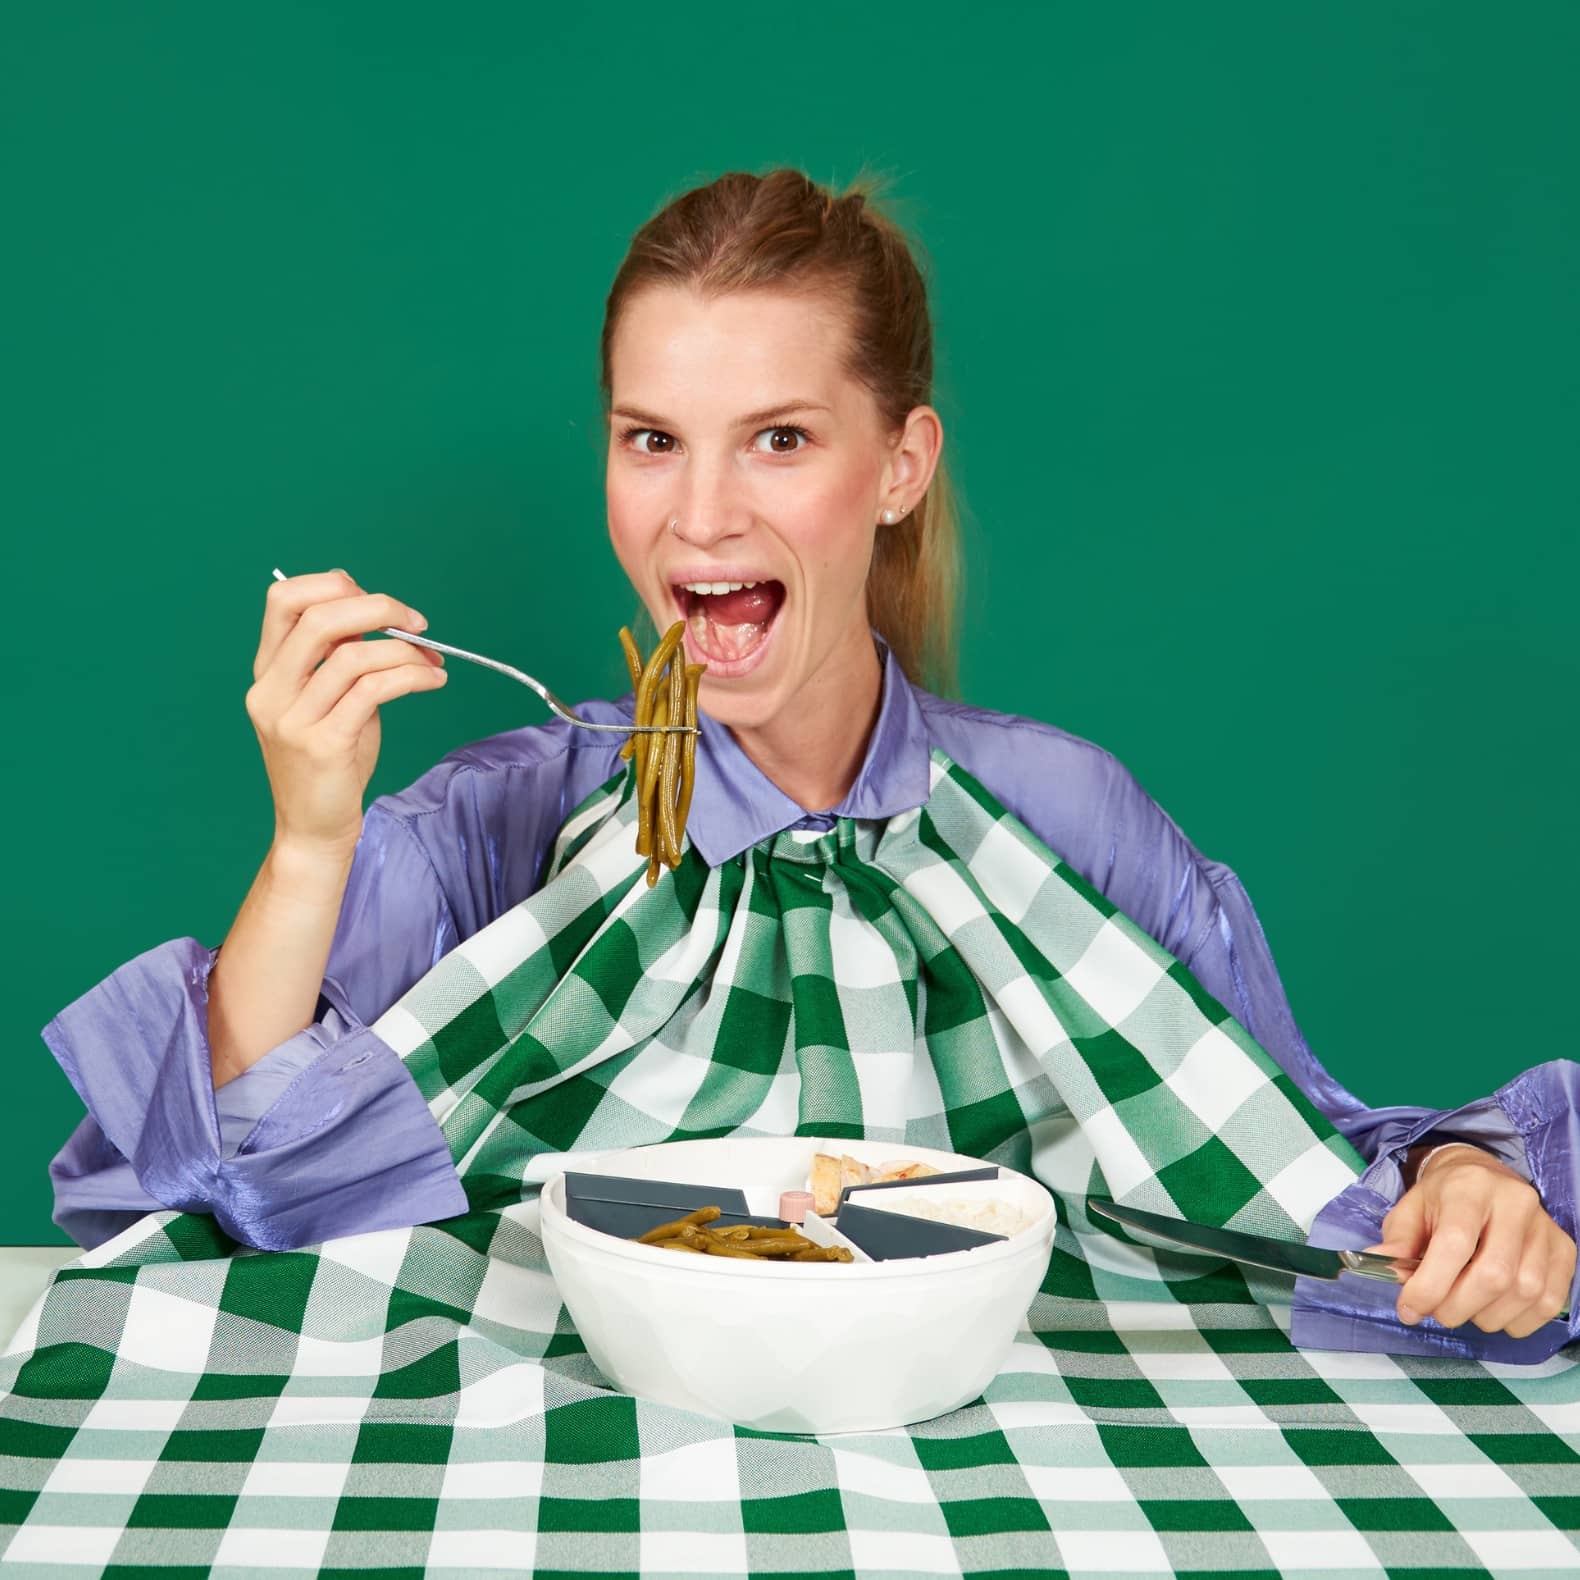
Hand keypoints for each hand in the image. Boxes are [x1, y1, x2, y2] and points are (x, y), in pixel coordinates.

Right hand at [245, 569, 447, 860]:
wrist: (313, 828)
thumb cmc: (330, 763)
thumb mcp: (329, 701)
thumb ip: (342, 658)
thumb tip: (378, 612)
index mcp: (267, 672)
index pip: (282, 599)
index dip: (332, 585)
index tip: (375, 603)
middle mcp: (271, 691)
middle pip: (320, 617)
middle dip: (378, 607)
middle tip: (416, 621)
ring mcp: (292, 719)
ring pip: (353, 654)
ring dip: (405, 649)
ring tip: (433, 660)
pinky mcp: (323, 745)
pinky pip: (373, 690)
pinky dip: (411, 676)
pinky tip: (433, 680)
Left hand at [1364, 1143, 1575, 1338]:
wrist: (1483, 1176)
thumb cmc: (1443, 1197)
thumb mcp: (1410, 1208)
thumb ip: (1397, 1239)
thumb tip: (1381, 1267)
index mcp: (1469, 1188)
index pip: (1455, 1244)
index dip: (1430, 1285)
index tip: (1409, 1309)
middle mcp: (1515, 1203)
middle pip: (1494, 1274)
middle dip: (1458, 1307)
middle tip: (1438, 1312)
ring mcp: (1545, 1227)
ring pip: (1524, 1292)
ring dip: (1487, 1316)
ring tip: (1464, 1309)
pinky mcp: (1564, 1249)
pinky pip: (1550, 1301)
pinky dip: (1519, 1320)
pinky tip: (1494, 1311)